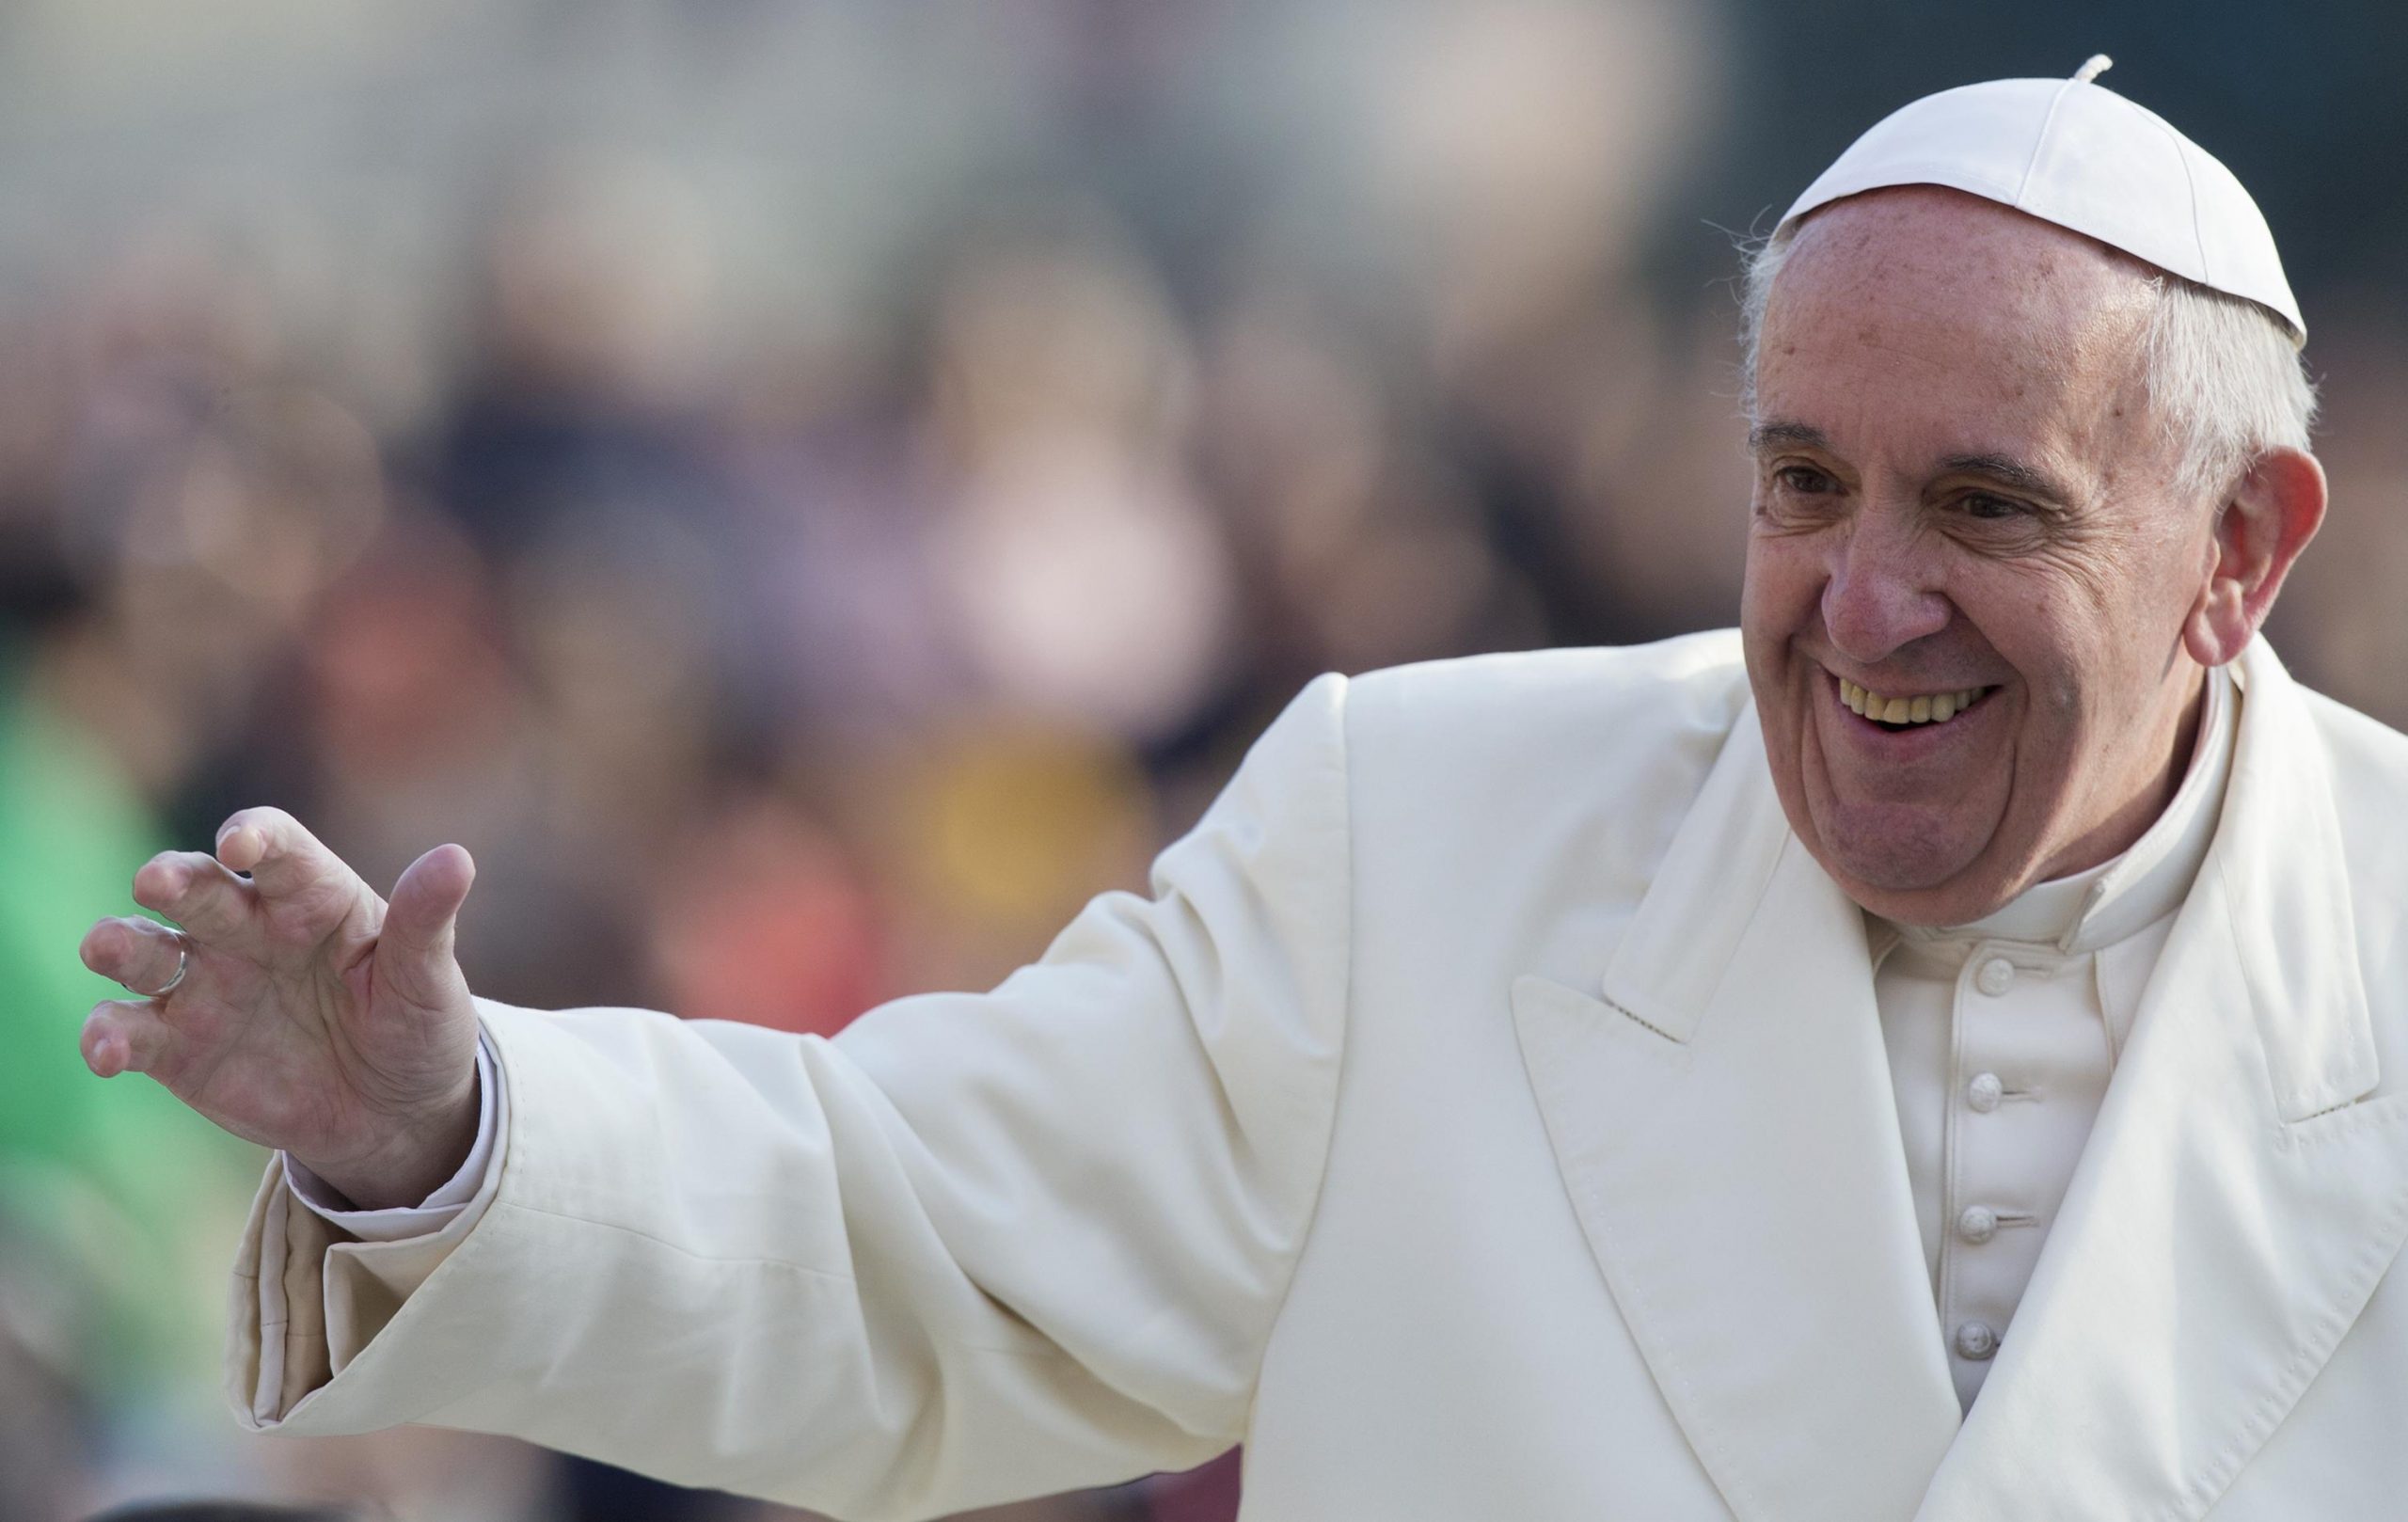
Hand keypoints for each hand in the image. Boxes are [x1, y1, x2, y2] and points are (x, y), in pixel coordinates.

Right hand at [78, 808, 483, 1210]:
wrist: (394, 1114)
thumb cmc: (416, 1028)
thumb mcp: (430, 981)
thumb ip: (426, 923)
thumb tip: (456, 859)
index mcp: (311, 897)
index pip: (276, 849)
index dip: (256, 836)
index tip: (242, 843)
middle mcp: (246, 929)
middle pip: (194, 886)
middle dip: (170, 878)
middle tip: (157, 883)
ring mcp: (203, 984)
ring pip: (139, 948)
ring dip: (116, 943)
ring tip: (106, 950)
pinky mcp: (175, 1046)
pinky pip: (127, 1030)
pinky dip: (107, 1036)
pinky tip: (107, 1052)